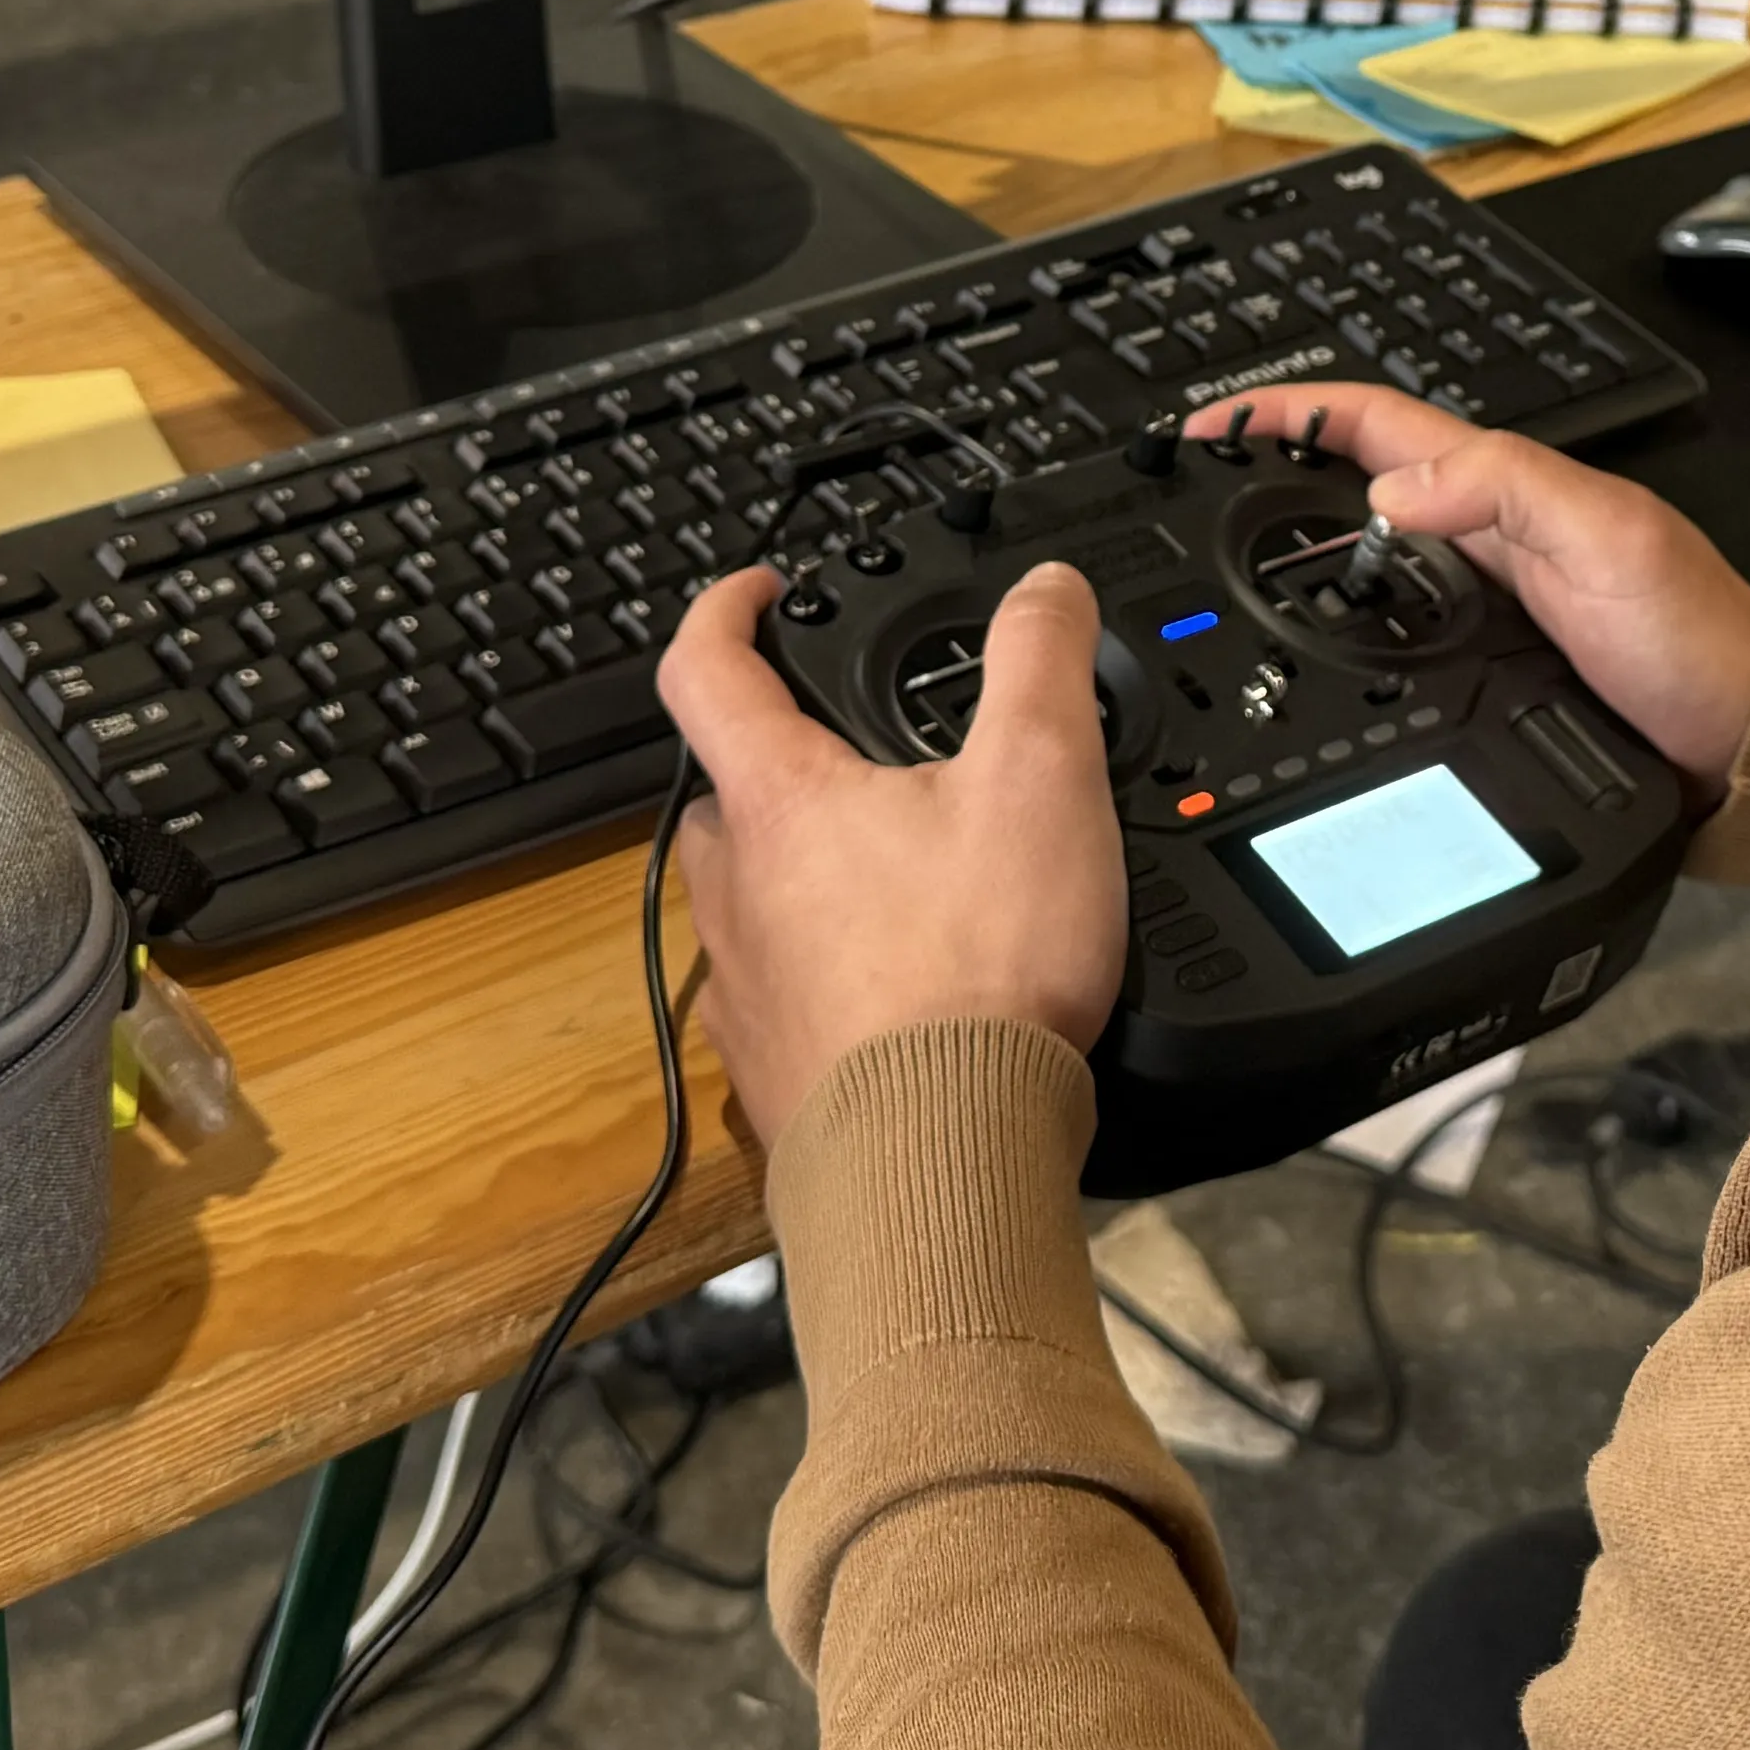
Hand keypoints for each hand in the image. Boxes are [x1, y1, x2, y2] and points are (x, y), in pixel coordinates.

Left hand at [655, 563, 1128, 1145]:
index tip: (761, 594)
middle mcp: (735, 891)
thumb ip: (1040, 664)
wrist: (941, 1160)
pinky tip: (904, 990)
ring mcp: (744, 988)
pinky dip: (831, 974)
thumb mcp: (1040, 779)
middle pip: (726, 792)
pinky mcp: (774, 1072)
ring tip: (902, 876)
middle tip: (859, 754)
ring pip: (751, 898)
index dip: (726, 609)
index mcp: (779, 800)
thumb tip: (1045, 589)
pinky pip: (784, 996)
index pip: (704, 667)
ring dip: (805, 874)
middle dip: (779, 759)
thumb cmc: (975, 972)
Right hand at [1191, 385, 1749, 797]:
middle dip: (1269, 470)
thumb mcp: (1608, 541)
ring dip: (1289, 547)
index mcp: (1504, 484)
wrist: (1743, 747)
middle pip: (1353, 480)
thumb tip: (1389, 488)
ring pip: (1361, 557)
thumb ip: (1506, 492)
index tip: (1214, 423)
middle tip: (1192, 488)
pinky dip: (1333, 626)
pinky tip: (1303, 653)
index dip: (1292, 410)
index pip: (1374, 423)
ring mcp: (1484, 600)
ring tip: (1218, 558)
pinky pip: (1389, 629)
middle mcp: (1486, 533)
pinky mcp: (1487, 664)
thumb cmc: (1697, 640)